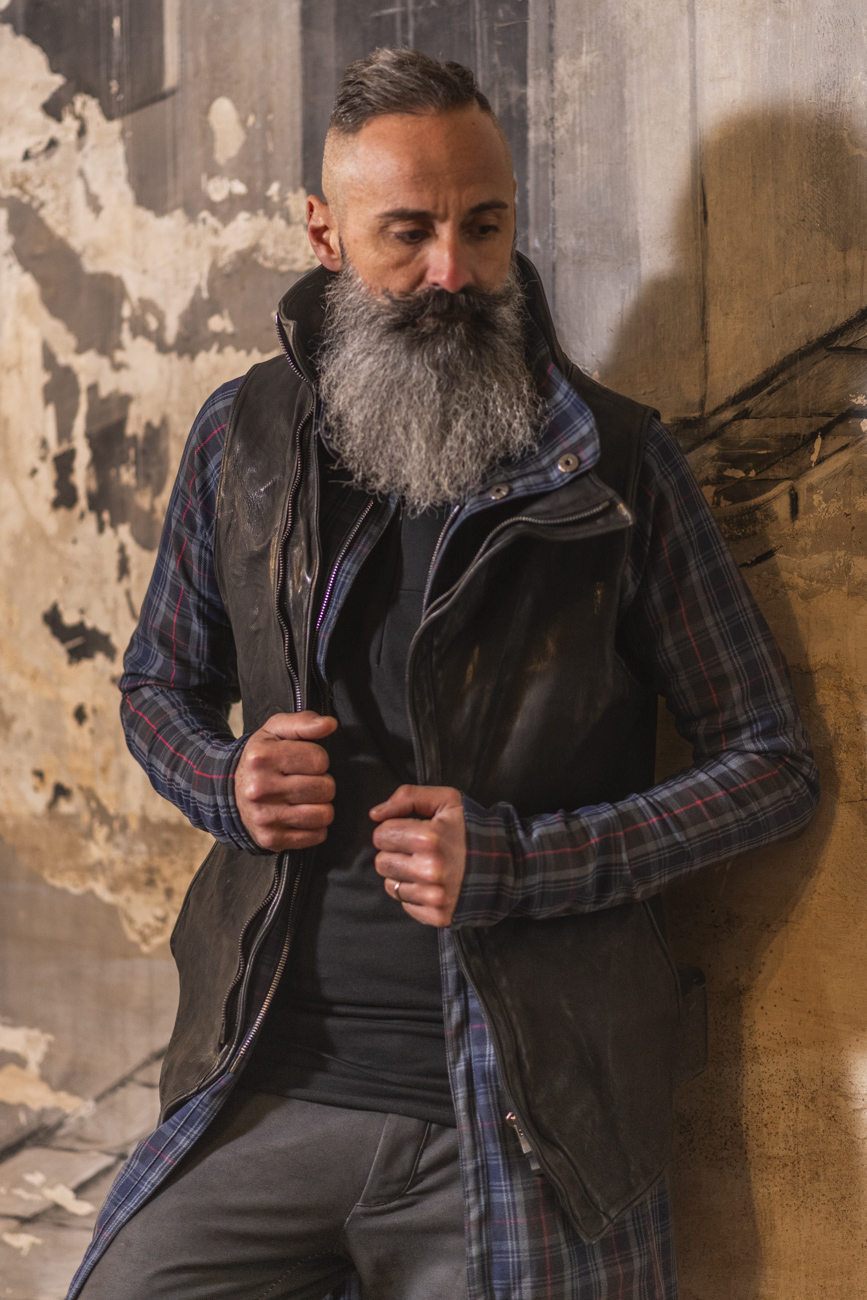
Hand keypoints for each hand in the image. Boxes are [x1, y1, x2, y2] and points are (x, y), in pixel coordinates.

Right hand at [235, 712, 336, 850]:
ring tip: (305, 799)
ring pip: (324, 814)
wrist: (229, 792)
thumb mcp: (275, 731)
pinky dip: (315, 827)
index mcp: (261, 758)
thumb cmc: (260, 759)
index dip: (318, 759)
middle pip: (325, 788)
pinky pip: (316, 836)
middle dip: (322, 783)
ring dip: (321, 806)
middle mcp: (260, 788)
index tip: (304, 762)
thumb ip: (304, 722)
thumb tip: (330, 724)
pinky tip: (300, 815)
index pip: (319, 760)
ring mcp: (264, 817)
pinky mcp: (271, 839)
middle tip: (305, 781)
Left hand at [370, 785, 465, 926]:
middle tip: (418, 850)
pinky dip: (414, 894)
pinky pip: (405, 904)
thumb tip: (375, 814)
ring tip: (427, 867)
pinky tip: (432, 884)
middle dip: (395, 853)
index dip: (394, 830)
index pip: (381, 835)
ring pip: (390, 885)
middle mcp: (430, 870)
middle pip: (381, 862)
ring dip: (404, 875)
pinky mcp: (438, 915)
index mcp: (429, 838)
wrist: (507, 865)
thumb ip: (408, 797)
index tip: (412, 831)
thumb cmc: (473, 830)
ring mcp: (434, 896)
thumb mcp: (447, 801)